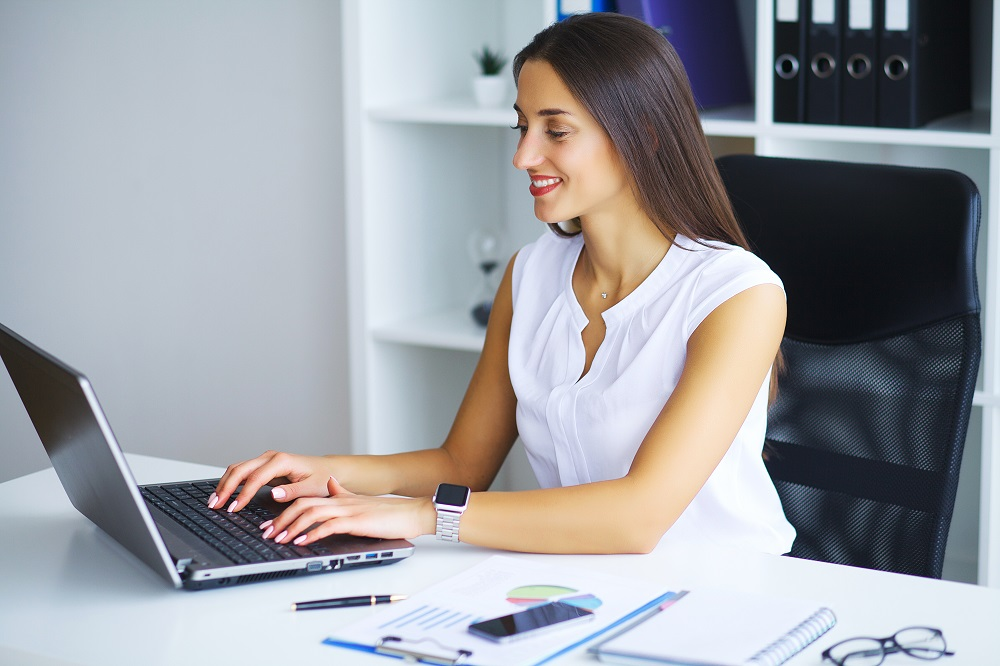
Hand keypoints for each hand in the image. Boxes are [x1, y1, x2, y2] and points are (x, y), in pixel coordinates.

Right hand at [209, 450, 334, 512]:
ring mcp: (266, 460)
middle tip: (214, 505)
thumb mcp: (311, 488)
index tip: (233, 508)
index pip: (256, 478)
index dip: (242, 494)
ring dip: (224, 484)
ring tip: (214, 501)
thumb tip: (273, 494)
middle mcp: (271, 457)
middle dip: (225, 487)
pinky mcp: (264, 466)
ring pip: (238, 469)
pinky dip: (231, 482)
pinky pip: (243, 472)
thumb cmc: (321, 478)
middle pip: (241, 469)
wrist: (326, 469)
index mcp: (282, 461)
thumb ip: (292, 491)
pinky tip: (224, 494)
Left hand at [260, 477, 435, 545]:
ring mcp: (348, 510)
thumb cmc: (389, 512)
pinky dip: (312, 533)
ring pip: (311, 513)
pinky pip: (329, 525)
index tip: (269, 524)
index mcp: (339, 497)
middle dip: (280, 520)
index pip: (305, 499)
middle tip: (266, 534)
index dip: (284, 511)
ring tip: (279, 539)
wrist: (412, 513)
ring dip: (291, 527)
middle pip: (302, 504)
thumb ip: (343, 493)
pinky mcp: (356, 521)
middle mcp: (340, 501)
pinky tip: (302, 542)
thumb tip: (330, 483)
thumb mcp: (360, 501)